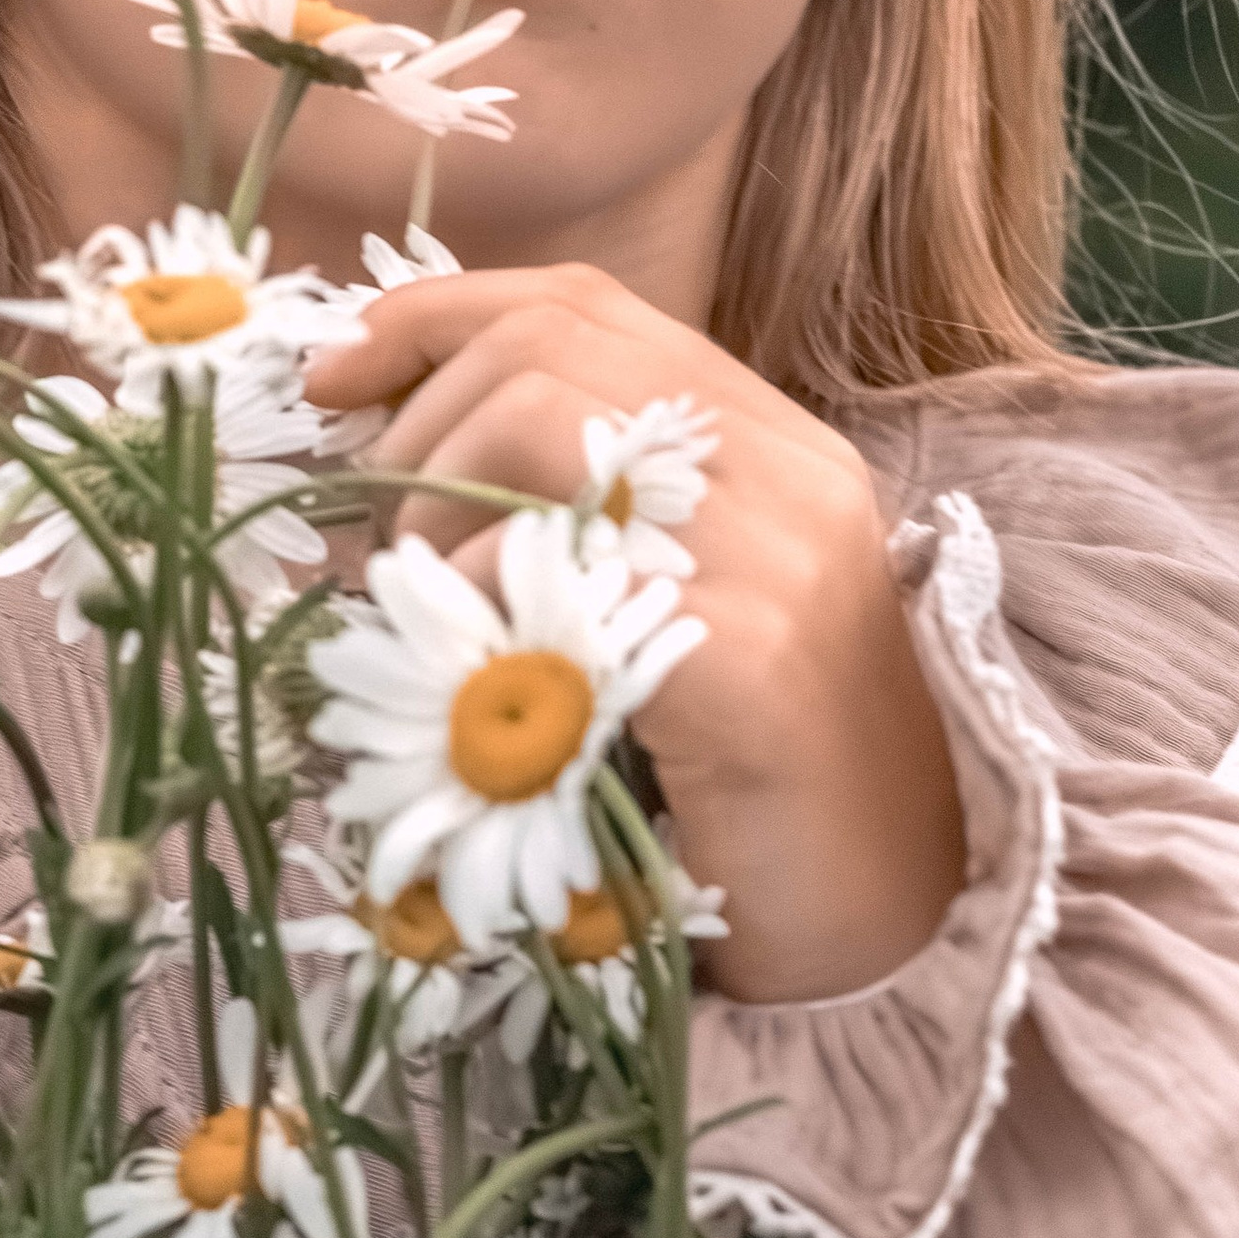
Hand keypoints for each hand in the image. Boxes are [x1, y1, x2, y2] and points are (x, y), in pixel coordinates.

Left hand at [302, 265, 963, 1003]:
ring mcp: (774, 555)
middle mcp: (785, 472)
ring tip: (433, 616)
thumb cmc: (759, 790)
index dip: (439, 319)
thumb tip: (391, 452)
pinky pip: (557, 570)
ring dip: (434, 510)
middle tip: (378, 546)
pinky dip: (480, 613)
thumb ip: (581, 517)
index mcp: (772, 445)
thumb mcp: (669, 613)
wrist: (899, 931)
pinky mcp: (746, 657)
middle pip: (543, 348)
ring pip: (540, 424)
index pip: (584, 306)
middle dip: (414, 430)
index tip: (339, 374)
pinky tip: (485, 687)